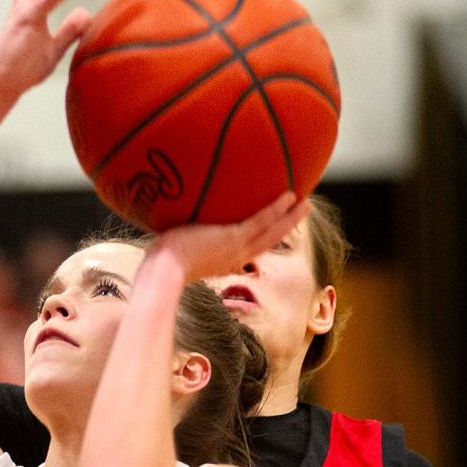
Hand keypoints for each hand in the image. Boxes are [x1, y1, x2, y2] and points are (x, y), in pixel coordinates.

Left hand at [149, 192, 309, 283]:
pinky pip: (262, 221)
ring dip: (290, 218)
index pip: (246, 251)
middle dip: (285, 228)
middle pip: (267, 241)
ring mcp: (236, 249)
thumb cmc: (161, 261)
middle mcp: (234, 258)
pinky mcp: (234, 239)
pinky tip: (289, 196)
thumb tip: (166, 227)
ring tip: (305, 203)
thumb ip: (177, 238)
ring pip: (271, 233)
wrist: (163, 270)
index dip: (260, 242)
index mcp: (223, 262)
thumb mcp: (174, 249)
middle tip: (300, 213)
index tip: (268, 233)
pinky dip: (277, 210)